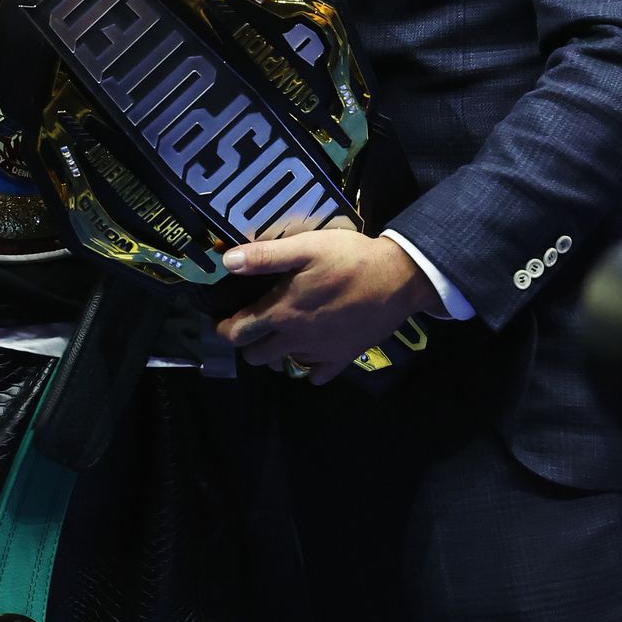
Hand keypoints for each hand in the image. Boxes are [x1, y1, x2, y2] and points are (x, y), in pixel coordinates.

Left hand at [216, 220, 441, 382]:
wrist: (398, 280)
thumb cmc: (349, 259)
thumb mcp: (306, 246)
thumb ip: (265, 256)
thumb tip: (227, 261)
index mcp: (282, 312)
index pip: (238, 332)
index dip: (223, 329)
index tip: (222, 320)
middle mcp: (296, 339)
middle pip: (256, 357)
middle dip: (247, 343)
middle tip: (253, 323)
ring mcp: (320, 353)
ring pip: (283, 366)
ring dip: (275, 354)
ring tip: (279, 333)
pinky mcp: (342, 359)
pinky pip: (316, 375)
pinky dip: (308, 366)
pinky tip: (310, 347)